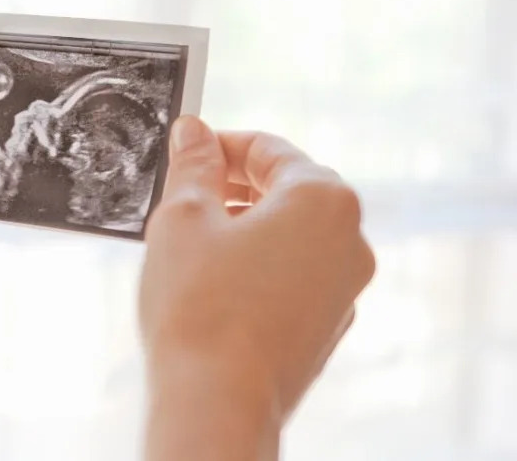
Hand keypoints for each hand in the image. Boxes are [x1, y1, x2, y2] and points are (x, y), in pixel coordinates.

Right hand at [140, 116, 374, 459]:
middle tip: (186, 193)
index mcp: (323, 199)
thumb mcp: (183, 217)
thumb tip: (193, 130)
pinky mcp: (328, 326)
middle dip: (235, 186)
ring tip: (195, 241)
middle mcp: (349, 239)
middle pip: (288, 189)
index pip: (269, 149)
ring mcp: (344, 288)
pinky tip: (218, 282)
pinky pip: (296, 275)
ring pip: (293, 235)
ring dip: (248, 226)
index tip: (186, 148)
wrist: (218, 402)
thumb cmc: (199, 306)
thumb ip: (193, 165)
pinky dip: (261, 265)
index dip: (220, 144)